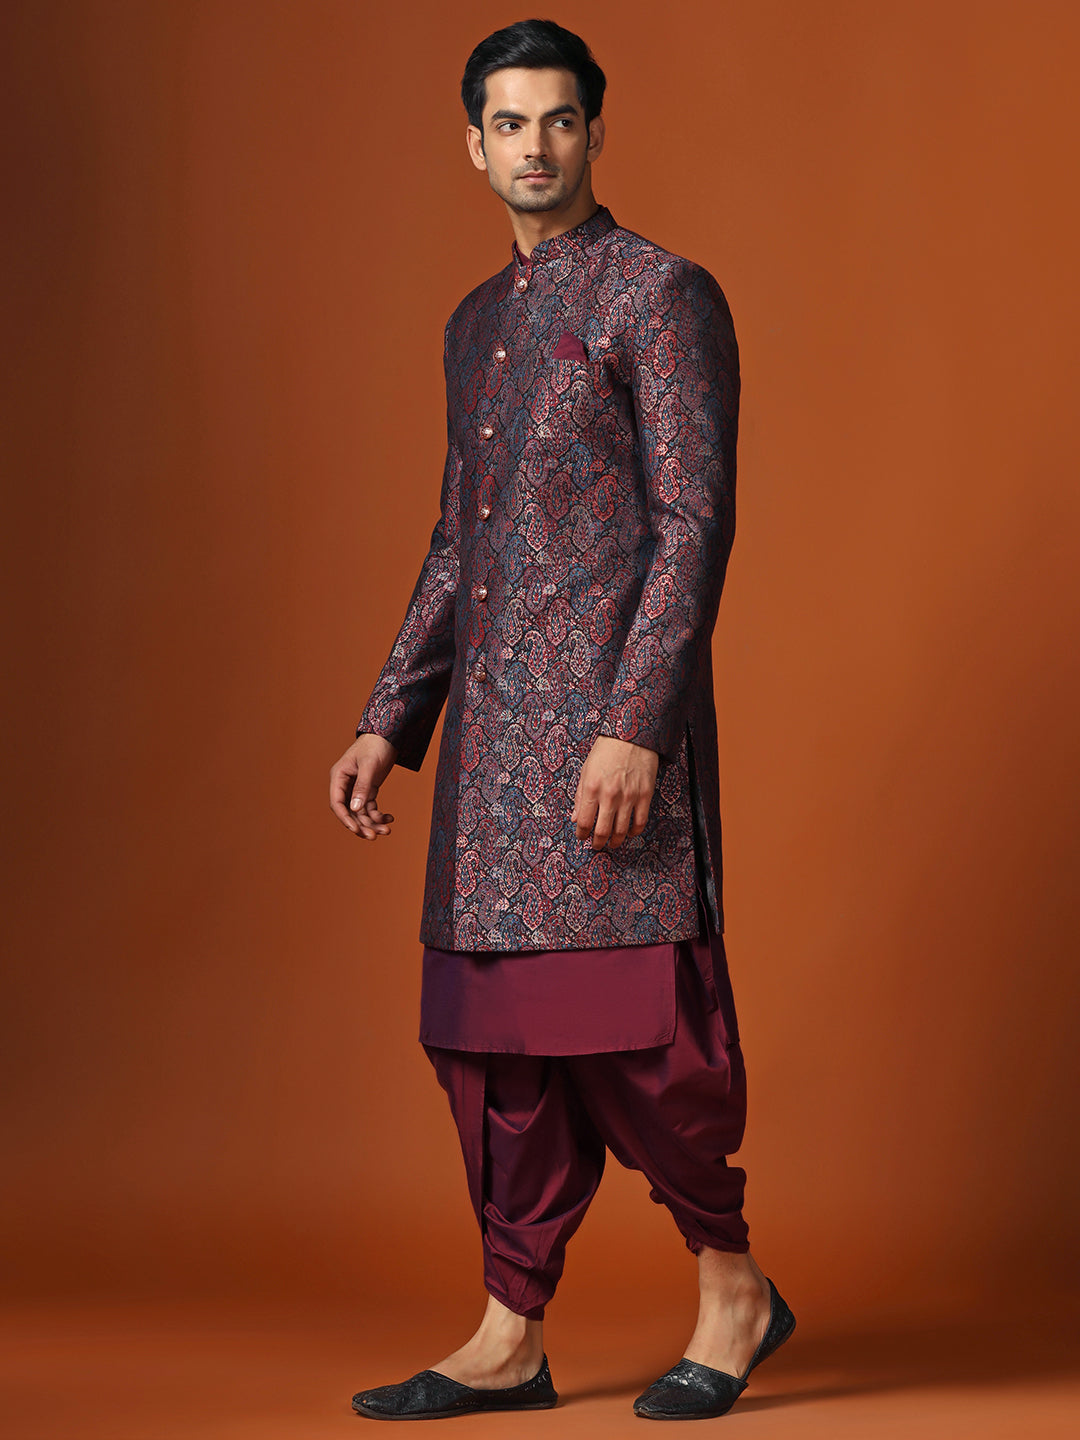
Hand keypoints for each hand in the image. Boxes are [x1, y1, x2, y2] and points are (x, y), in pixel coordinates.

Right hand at [329, 733, 398, 839]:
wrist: (389, 734)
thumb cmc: (376, 746)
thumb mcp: (370, 766)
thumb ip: (362, 787)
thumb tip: (355, 809)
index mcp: (339, 776)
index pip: (337, 802)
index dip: (345, 818)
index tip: (356, 829)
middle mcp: (345, 784)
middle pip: (350, 811)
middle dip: (361, 825)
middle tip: (373, 837)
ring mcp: (357, 788)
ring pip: (361, 812)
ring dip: (372, 822)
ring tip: (386, 830)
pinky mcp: (369, 789)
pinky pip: (371, 807)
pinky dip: (379, 814)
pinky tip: (390, 818)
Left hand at [571, 735, 658, 849]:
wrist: (632, 735)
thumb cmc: (606, 751)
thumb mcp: (586, 771)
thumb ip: (580, 796)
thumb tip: (575, 818)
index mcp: (592, 788)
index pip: (583, 822)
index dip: (581, 834)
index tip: (582, 837)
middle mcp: (610, 795)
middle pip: (602, 831)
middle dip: (598, 843)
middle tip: (596, 846)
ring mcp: (629, 796)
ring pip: (622, 831)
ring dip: (615, 841)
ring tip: (612, 843)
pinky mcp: (645, 795)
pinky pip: (640, 822)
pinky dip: (634, 832)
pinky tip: (629, 833)